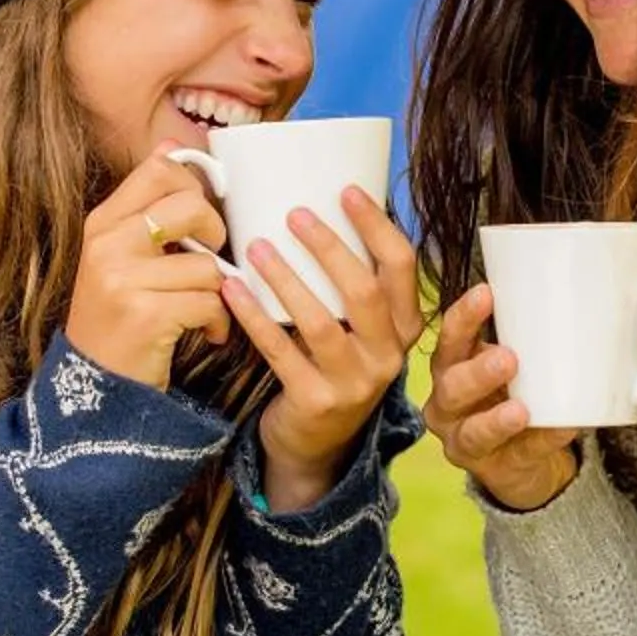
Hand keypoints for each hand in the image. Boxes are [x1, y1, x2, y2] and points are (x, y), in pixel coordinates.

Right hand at [63, 147, 231, 389]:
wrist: (94, 389)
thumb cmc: (119, 318)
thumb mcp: (119, 257)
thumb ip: (145, 209)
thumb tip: (171, 147)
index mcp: (102, 223)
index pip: (158, 169)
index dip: (194, 184)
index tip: (202, 212)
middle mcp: (107, 245)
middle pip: (190, 205)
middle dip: (215, 234)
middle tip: (210, 259)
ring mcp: (123, 279)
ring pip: (208, 264)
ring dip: (219, 293)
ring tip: (204, 310)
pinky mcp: (146, 315)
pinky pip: (210, 302)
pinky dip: (218, 322)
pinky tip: (206, 334)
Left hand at [227, 188, 422, 510]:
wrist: (318, 445)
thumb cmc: (332, 365)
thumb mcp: (359, 330)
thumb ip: (352, 285)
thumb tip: (323, 207)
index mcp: (403, 327)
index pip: (401, 266)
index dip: (377, 226)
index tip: (347, 190)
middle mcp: (388, 355)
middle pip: (365, 291)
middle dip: (330, 247)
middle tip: (295, 213)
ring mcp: (354, 382)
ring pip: (322, 322)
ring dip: (287, 279)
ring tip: (256, 247)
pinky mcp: (316, 402)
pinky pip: (281, 352)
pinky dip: (254, 317)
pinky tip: (233, 289)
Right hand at [423, 285, 580, 512]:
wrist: (523, 457)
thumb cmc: (514, 391)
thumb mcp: (515, 362)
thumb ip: (528, 335)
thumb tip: (578, 292)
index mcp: (451, 367)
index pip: (450, 339)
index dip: (464, 318)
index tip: (487, 294)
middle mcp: (447, 403)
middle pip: (451, 386)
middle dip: (477, 371)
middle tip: (509, 358)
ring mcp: (464, 440)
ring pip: (472, 431)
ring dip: (495, 419)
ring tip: (521, 410)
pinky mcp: (493, 469)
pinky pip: (519, 454)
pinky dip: (542, 440)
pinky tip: (562, 428)